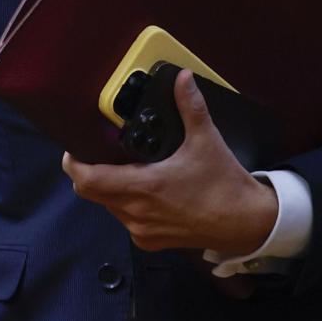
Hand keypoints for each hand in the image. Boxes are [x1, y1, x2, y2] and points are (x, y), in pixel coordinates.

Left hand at [63, 70, 276, 254]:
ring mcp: (142, 231)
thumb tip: (181, 78)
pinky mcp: (151, 242)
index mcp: (144, 187)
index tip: (75, 148)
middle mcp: (136, 213)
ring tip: (126, 168)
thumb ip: (190, 106)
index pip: (88, 180)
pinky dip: (126, 205)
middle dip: (90, 172)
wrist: (246, 223)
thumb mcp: (206, 140)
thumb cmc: (224, 184)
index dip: (74, 163)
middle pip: (91, 193)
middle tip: (100, 152)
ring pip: (108, 207)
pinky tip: (145, 190)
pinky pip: (125, 221)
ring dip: (110, 188)